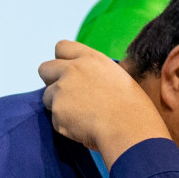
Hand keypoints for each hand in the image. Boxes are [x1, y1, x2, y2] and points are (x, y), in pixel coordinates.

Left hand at [38, 40, 168, 164]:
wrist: (129, 130)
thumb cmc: (133, 111)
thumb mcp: (119, 79)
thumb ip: (96, 75)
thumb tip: (87, 83)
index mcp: (91, 59)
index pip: (62, 47)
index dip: (61, 61)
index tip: (67, 73)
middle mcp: (73, 69)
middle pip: (45, 68)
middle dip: (50, 82)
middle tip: (65, 97)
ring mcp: (62, 89)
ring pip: (47, 97)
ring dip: (59, 107)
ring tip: (83, 118)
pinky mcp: (58, 111)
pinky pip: (55, 120)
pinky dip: (65, 126)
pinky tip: (85, 129)